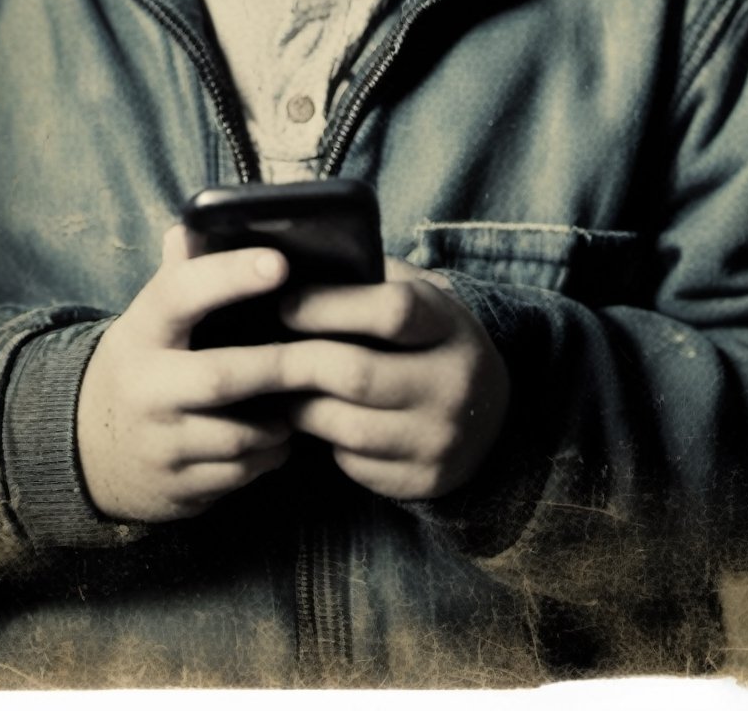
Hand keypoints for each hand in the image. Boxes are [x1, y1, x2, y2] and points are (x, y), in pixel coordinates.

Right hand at [76, 224, 296, 522]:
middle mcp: (146, 388)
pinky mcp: (177, 489)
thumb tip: (195, 223)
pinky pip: (240, 473)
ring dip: (283, 419)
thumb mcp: (148, 319)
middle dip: (281, 366)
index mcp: (141, 332)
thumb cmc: (142, 365)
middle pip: (223, 375)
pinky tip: (282, 435)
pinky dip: (270, 454)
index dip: (230, 276)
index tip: (279, 264)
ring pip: (240, 435)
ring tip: (310, 398)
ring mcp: (159, 443)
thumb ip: (178, 272)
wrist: (87, 449)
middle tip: (330, 352)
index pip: (181, 294)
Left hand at [276, 258, 509, 500]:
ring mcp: (440, 438)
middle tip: (256, 353)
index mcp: (451, 326)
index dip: (329, 305)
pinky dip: (322, 440)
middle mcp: (454, 385)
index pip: (391, 311)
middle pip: (357, 374)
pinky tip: (308, 419)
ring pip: (346, 426)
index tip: (284, 303)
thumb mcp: (420, 297)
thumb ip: (370, 279)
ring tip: (275, 386)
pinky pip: (353, 463)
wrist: (491, 415)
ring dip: (299, 405)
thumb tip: (294, 267)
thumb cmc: (430, 340)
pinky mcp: (422, 480)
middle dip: (295, 362)